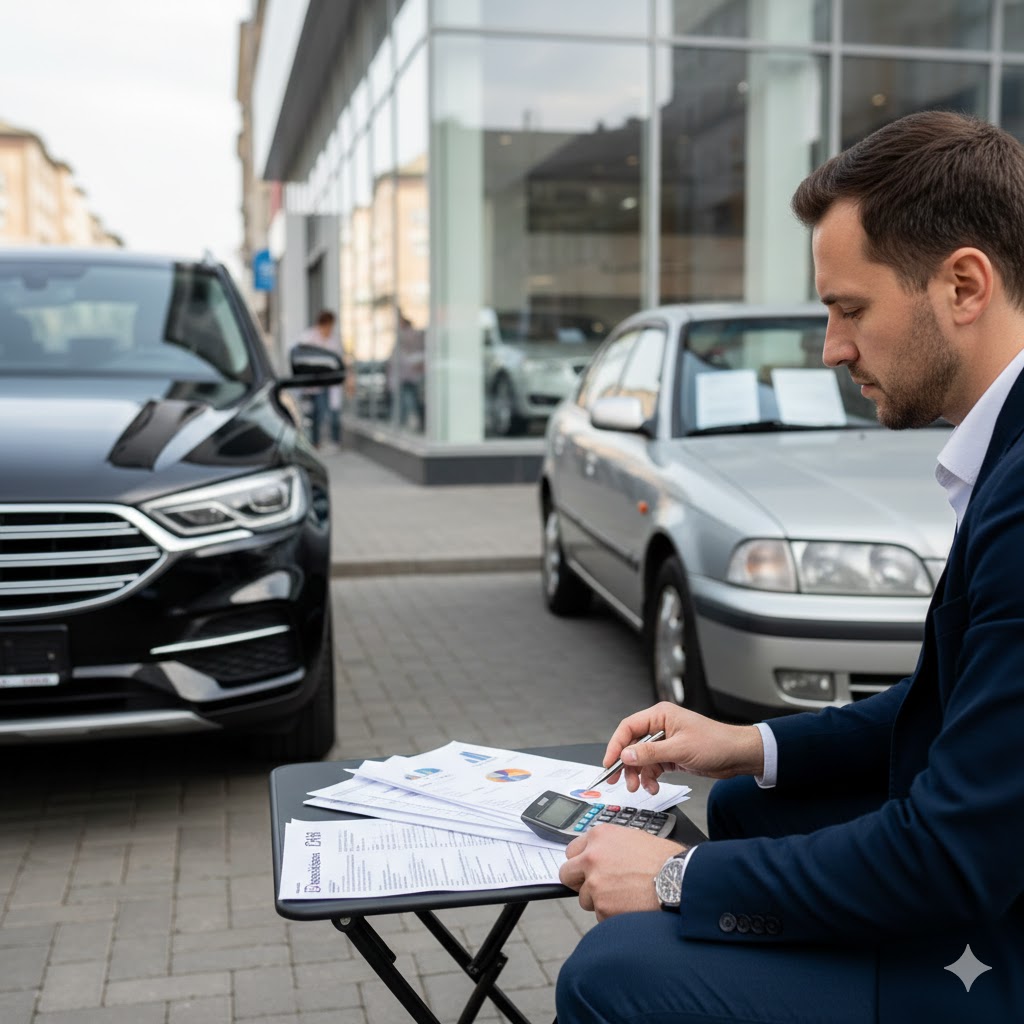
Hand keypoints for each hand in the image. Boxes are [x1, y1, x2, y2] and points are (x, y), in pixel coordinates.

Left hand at [558, 824, 684, 920]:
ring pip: (585, 899)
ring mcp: (595, 883)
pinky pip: (600, 915)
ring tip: (626, 896)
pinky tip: (631, 906)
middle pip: (568, 874)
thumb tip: (598, 857)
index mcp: (600, 836)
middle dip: (580, 882)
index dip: (580, 862)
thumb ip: (609, 847)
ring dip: (600, 901)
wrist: (680, 880)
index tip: (586, 869)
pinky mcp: (602, 906)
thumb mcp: (633, 838)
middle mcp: (592, 857)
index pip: (571, 851)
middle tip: (598, 887)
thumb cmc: (665, 859)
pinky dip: (613, 915)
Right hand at [600, 702, 764, 794]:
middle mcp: (660, 727)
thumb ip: (650, 753)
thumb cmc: (715, 743)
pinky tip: (653, 787)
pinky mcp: (671, 756)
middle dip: (626, 765)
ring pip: (641, 759)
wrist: (737, 756)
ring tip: (640, 787)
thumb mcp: (679, 749)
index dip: (616, 745)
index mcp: (660, 715)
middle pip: (632, 745)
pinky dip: (650, 778)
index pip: (628, 728)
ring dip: (639, 775)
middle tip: (620, 781)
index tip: (610, 762)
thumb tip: (626, 755)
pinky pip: (652, 767)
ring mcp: (665, 742)